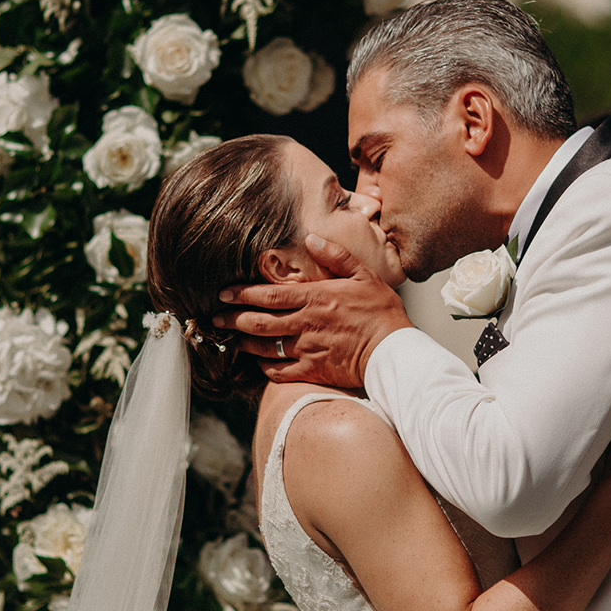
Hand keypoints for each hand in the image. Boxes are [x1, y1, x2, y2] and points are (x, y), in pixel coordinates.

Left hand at [212, 235, 413, 388]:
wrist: (394, 352)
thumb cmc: (382, 312)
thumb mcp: (364, 275)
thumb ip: (336, 256)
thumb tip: (312, 238)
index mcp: (315, 298)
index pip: (270, 295)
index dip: (242, 294)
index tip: (224, 293)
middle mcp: (305, 324)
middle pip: (259, 322)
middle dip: (233, 319)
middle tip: (216, 318)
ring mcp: (307, 349)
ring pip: (265, 347)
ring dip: (244, 343)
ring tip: (230, 339)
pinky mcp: (313, 371)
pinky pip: (281, 372)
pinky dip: (266, 368)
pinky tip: (260, 363)